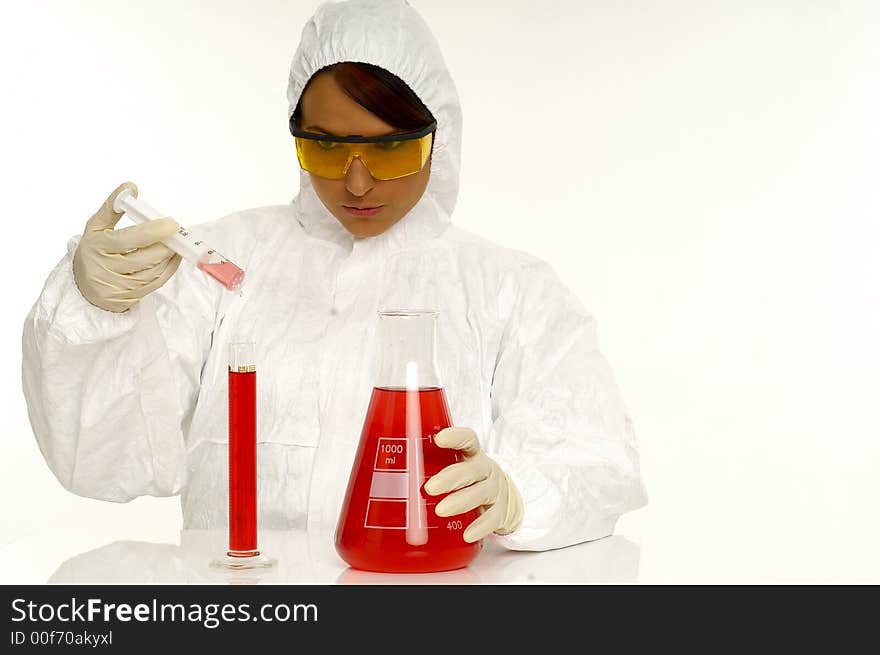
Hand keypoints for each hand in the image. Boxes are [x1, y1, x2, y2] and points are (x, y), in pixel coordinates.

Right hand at [73, 182, 181, 312]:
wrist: (83, 287)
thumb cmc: (94, 251)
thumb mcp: (96, 228)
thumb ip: (112, 207)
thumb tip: (131, 187)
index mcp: (97, 247)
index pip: (129, 239)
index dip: (153, 231)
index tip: (171, 224)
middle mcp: (106, 269)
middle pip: (145, 258)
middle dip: (165, 245)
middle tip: (177, 234)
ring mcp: (118, 286)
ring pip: (152, 272)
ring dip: (169, 258)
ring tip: (176, 244)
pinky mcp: (129, 298)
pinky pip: (155, 284)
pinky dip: (168, 269)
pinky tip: (173, 258)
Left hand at [424, 426, 523, 542]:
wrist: (506, 498)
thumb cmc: (470, 479)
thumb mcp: (457, 466)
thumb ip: (430, 465)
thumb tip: (389, 471)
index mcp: (472, 455)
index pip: (468, 440)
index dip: (456, 437)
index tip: (439, 438)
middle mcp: (485, 470)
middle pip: (471, 470)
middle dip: (451, 478)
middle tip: (430, 487)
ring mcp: (495, 491)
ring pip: (480, 494)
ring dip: (460, 501)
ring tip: (440, 510)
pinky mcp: (500, 512)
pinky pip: (491, 519)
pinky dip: (479, 527)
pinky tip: (467, 534)